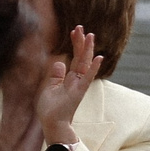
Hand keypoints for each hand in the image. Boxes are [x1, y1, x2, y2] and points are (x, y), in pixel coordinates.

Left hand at [37, 24, 101, 147]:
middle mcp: (77, 79)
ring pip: (85, 64)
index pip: (75, 57)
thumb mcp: (49, 87)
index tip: (74, 30)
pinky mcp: (79, 91)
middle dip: (81, 42)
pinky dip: (93, 67)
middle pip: (81, 57)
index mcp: (70, 77)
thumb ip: (55, 75)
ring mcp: (79, 85)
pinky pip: (88, 77)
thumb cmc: (51, 108)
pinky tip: (100, 57)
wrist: (52, 123)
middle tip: (80, 27)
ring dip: (88, 50)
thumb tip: (58, 62)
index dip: (75, 44)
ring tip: (90, 35)